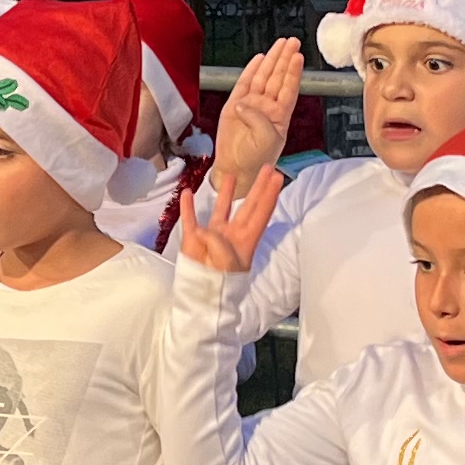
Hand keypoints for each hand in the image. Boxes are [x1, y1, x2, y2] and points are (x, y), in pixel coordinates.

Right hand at [170, 162, 283, 276]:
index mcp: (247, 239)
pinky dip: (188, 207)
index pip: (262, 211)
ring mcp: (214, 235)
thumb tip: (202, 230)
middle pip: (249, 205)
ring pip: (222, 208)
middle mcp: (233, 233)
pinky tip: (186, 193)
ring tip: (231, 175)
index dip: (269, 194)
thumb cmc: (221, 282)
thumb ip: (217, 240)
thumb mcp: (226, 261)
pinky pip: (191, 219)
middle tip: (267, 167)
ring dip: (226, 192)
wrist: (201, 297)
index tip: (277, 177)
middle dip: (258, 186)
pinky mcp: (194, 239)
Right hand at [208, 38, 305, 199]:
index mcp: (280, 115)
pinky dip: (251, 70)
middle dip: (285, 58)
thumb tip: (243, 104)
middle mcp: (267, 107)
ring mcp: (251, 105)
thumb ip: (259, 117)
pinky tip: (260, 58)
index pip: (289, 88)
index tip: (298, 56)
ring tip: (280, 44)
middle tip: (292, 41)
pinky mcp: (233, 106)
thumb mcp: (267, 138)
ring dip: (272, 60)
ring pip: (263, 77)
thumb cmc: (256, 159)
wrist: (236, 170)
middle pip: (278, 77)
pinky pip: (244, 84)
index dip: (294, 71)